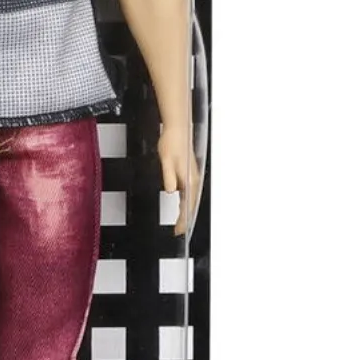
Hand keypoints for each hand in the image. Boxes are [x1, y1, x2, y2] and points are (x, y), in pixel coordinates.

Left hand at [157, 120, 199, 236]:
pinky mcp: (189, 172)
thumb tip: (170, 191)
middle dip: (185, 218)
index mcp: (189, 179)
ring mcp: (192, 176)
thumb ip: (169, 177)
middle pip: (191, 204)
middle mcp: (193, 179)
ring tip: (180, 221)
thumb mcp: (166, 160)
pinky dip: (186, 200)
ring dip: (186, 210)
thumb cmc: (172, 143)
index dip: (183, 219)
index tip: (179, 230)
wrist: (178, 129)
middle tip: (179, 230)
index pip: (187, 205)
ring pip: (191, 198)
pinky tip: (181, 202)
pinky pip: (189, 191)